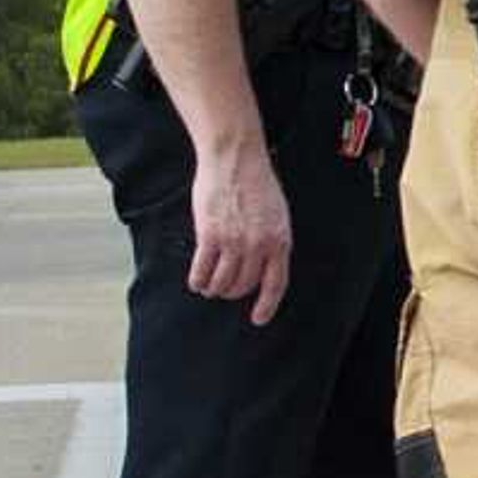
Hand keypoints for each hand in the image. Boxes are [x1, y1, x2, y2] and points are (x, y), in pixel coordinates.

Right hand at [187, 136, 291, 325]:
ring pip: (223, 281)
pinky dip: (198, 280)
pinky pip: (202, 269)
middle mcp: (260, 245)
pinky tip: (196, 281)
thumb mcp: (278, 214)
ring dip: (214, 288)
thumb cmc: (257, 183)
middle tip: (225, 291)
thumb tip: (264, 264)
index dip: (267, 305)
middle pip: (245, 285)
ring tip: (209, 287)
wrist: (236, 159)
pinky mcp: (210, 235)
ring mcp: (235, 241)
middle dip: (234, 292)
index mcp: (281, 240)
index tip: (258, 318)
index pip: (276, 283)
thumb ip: (273, 239)